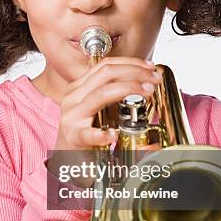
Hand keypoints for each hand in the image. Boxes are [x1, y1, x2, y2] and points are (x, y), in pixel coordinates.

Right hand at [46, 57, 162, 187]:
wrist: (65, 158)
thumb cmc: (86, 132)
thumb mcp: (99, 107)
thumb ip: (116, 94)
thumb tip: (145, 82)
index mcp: (79, 87)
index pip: (106, 65)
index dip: (130, 62)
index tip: (150, 67)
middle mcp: (74, 97)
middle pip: (106, 73)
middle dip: (135, 72)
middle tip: (154, 80)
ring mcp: (72, 117)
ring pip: (100, 94)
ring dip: (128, 89)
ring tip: (146, 94)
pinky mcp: (74, 138)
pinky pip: (88, 133)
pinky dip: (102, 134)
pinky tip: (114, 135)